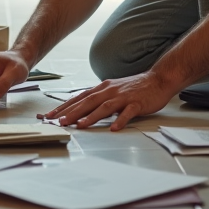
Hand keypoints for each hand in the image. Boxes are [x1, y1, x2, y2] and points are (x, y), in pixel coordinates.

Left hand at [40, 71, 177, 130]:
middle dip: (72, 112)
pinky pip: (128, 113)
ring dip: (91, 116)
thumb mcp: (113, 90)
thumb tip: (82, 109)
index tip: (51, 115)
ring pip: (104, 107)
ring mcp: (124, 97)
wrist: (158, 79)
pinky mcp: (137, 103)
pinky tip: (114, 128)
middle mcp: (110, 91)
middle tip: (58, 122)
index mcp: (103, 88)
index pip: (79, 97)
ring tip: (79, 126)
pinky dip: (120, 120)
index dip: (64, 106)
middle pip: (88, 101)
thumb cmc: (135, 88)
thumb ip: (99, 99)